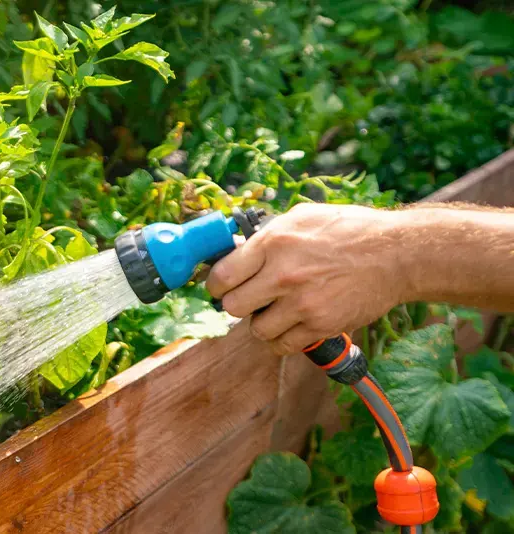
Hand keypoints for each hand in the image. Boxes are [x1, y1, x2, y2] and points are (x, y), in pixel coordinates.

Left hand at [206, 203, 408, 354]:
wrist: (395, 254)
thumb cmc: (348, 230)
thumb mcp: (301, 217)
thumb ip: (266, 235)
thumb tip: (235, 249)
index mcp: (273, 243)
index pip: (221, 276)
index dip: (216, 285)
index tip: (221, 287)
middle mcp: (283, 274)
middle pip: (232, 307)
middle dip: (237, 304)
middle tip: (249, 298)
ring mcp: (302, 303)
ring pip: (256, 330)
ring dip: (261, 323)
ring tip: (276, 310)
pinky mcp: (320, 326)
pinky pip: (283, 345)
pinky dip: (282, 339)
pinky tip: (291, 324)